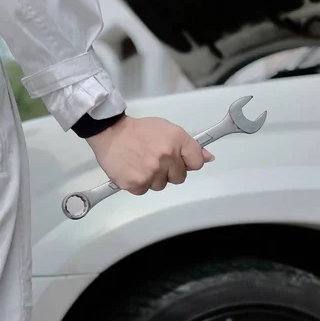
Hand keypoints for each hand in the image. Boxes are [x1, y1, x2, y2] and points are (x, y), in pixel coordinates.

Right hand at [85, 115, 213, 194]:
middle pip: (180, 178)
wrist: (110, 133)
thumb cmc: (138, 131)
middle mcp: (167, 157)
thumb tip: (209, 158)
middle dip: (169, 171)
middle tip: (154, 159)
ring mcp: (152, 172)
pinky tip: (133, 170)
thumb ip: (189, 145)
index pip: (197, 162)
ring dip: (153, 178)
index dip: (187, 162)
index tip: (178, 160)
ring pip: (161, 185)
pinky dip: (139, 183)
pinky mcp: (137, 184)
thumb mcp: (167, 130)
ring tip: (141, 163)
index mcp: (177, 140)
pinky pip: (144, 190)